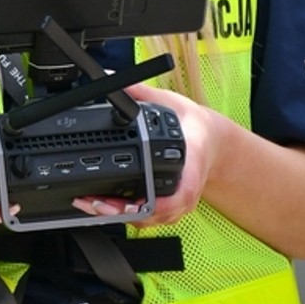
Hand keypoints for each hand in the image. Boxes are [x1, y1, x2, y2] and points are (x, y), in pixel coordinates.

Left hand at [71, 83, 219, 225]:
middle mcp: (184, 191)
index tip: (131, 202)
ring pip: (149, 220)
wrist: (213, 144)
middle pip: (155, 214)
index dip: (154, 204)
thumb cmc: (196, 129)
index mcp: (190, 166)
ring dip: (119, 215)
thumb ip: (143, 94)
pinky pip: (147, 218)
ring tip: (90, 204)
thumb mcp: (172, 105)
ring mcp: (177, 203)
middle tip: (94, 202)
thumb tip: (118, 83)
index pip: (178, 195)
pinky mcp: (168, 208)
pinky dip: (125, 215)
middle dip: (122, 211)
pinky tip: (103, 206)